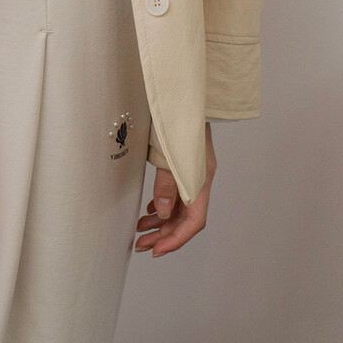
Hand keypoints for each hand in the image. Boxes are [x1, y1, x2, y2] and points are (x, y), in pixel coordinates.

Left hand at [135, 121, 216, 257]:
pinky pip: (177, 193)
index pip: (194, 222)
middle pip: (186, 217)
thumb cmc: (175, 117)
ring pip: (180, 206)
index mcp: (201, 179)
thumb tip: (164, 213)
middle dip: (164, 234)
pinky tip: (151, 209)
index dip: (175, 240)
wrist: (182, 91)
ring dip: (161, 221)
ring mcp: (194, 171)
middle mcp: (200, 178)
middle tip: (141, 244)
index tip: (156, 251)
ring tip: (140, 229)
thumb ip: (166, 184)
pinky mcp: (186, 163)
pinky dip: (164, 205)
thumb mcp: (167, 151)